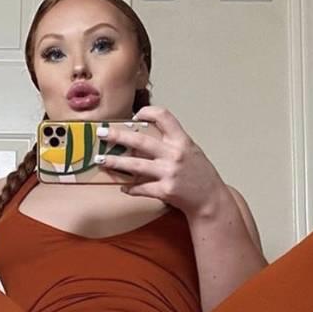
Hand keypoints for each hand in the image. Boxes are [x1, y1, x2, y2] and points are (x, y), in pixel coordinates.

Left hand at [96, 105, 226, 218]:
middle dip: (118, 136)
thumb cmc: (200, 174)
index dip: (147, 112)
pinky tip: (123, 187)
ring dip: (115, 162)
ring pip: (136, 165)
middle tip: (102, 133)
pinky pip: (142, 188)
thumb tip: (142, 135)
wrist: (211, 199)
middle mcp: (175, 154)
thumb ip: (171, 142)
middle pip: (141, 141)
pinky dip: (130, 188)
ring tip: (101, 160)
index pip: (164, 116)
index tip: (134, 116)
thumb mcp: (190, 150)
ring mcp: (169, 173)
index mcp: (182, 140)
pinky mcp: (166, 190)